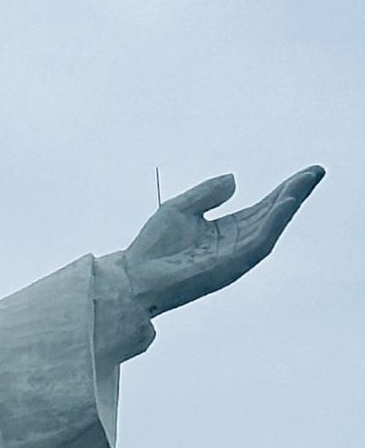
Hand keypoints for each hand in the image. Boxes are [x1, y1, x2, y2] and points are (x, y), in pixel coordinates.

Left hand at [120, 165, 324, 317]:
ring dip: (289, 204)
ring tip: (304, 182)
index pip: (261, 208)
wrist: (133, 275)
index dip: (282, 191)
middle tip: (314, 172)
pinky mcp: (230, 266)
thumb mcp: (180, 208)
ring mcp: (235, 256)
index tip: (304, 173)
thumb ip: (207, 193)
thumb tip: (234, 180)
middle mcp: (235, 243)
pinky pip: (258, 243)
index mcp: (225, 231)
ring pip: (270, 227)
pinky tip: (284, 204)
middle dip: (294, 194)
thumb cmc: (152, 247)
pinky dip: (273, 223)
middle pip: (271, 215)